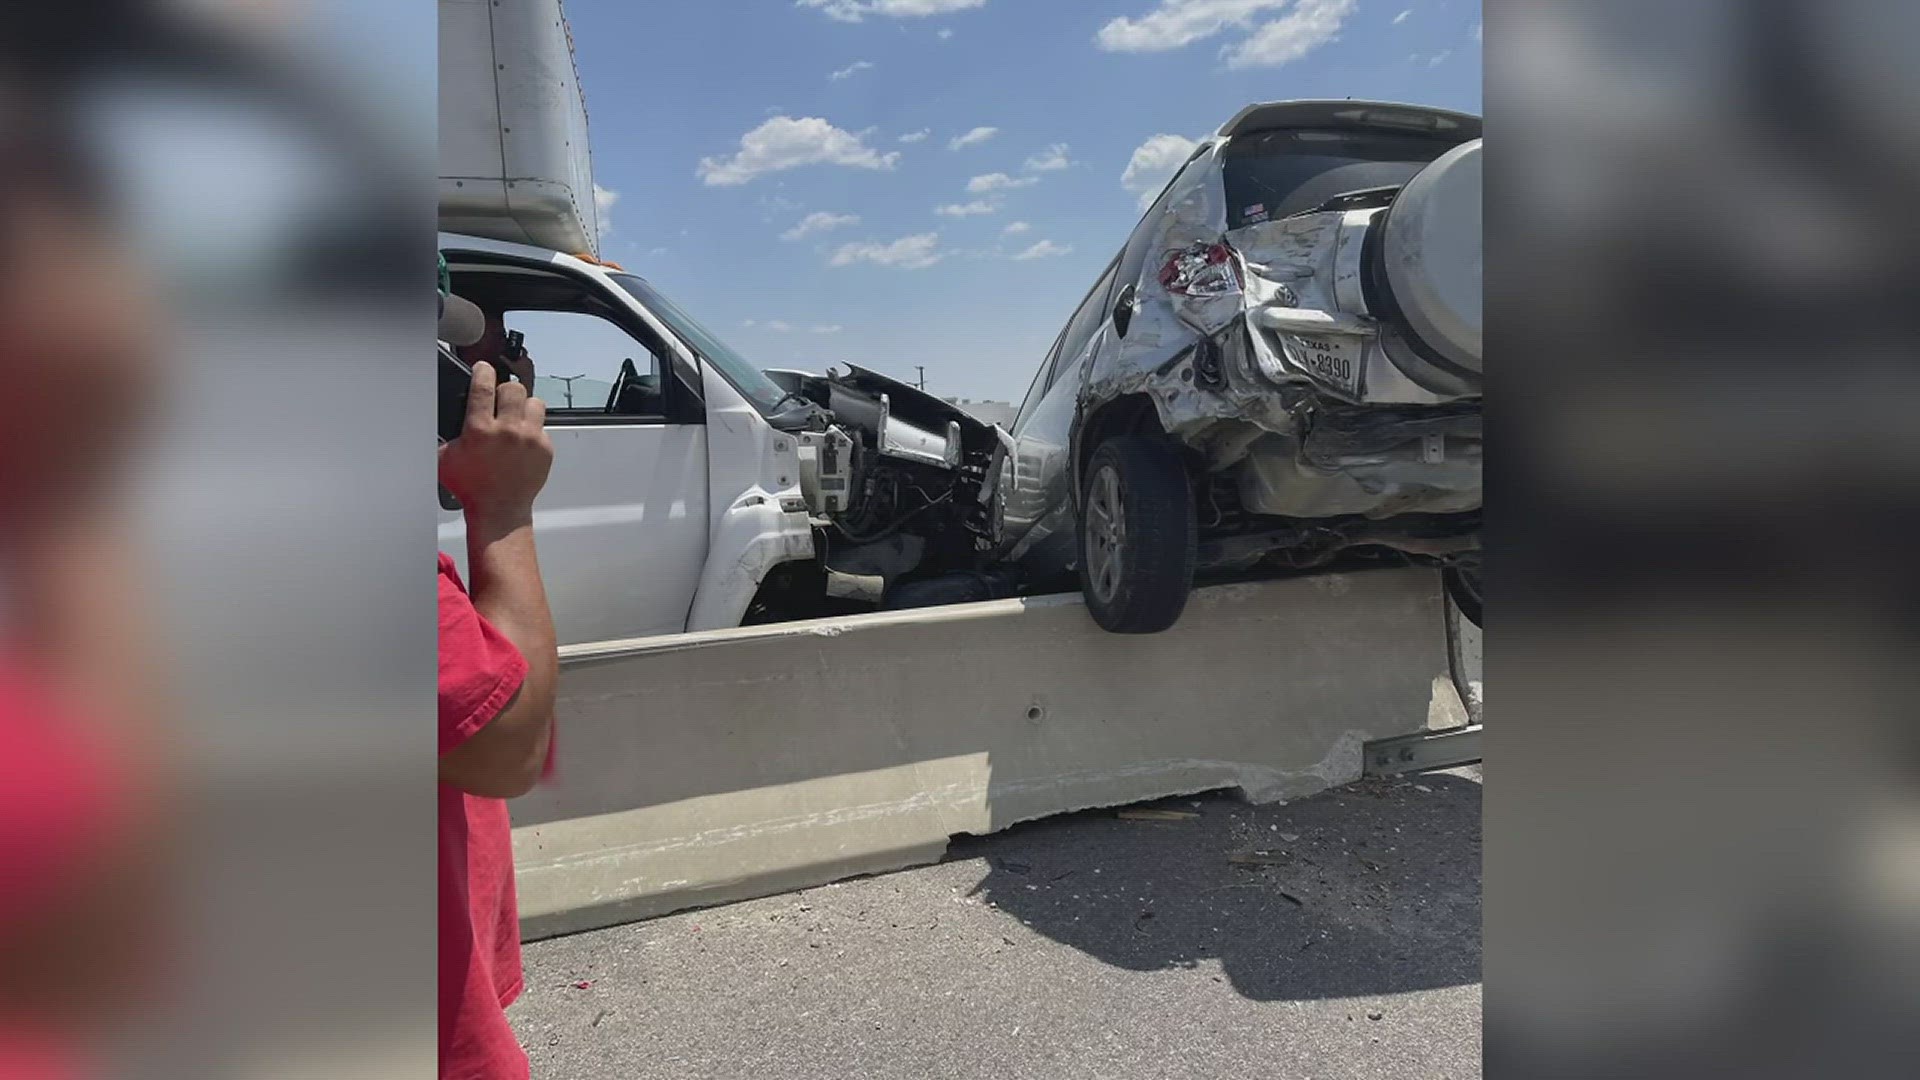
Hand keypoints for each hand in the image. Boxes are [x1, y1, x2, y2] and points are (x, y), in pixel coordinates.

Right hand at [438, 361, 552, 532]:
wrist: (499, 509)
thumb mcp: (445, 458)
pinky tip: (522, 438)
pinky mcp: (545, 449)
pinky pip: (542, 425)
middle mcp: (508, 431)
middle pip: (513, 388)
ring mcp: (530, 439)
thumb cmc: (471, 487)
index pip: (483, 386)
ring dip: (523, 406)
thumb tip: (438, 416)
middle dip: (505, 392)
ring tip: (515, 417)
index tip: (484, 368)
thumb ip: (445, 435)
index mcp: (480, 430)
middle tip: (499, 401)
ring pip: (534, 402)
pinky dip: (533, 427)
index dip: (483, 371)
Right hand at [502, 346, 535, 390]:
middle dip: (522, 356)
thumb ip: (505, 360)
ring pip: (528, 361)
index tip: (520, 347)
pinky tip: (523, 370)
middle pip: (526, 356)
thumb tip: (500, 356)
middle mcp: (529, 360)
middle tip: (518, 356)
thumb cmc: (519, 372)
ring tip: (520, 364)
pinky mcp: (533, 370)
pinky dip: (526, 367)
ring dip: (524, 362)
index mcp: (525, 357)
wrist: (527, 380)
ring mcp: (532, 365)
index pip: (523, 350)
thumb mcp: (511, 365)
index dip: (521, 348)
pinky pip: (529, 367)